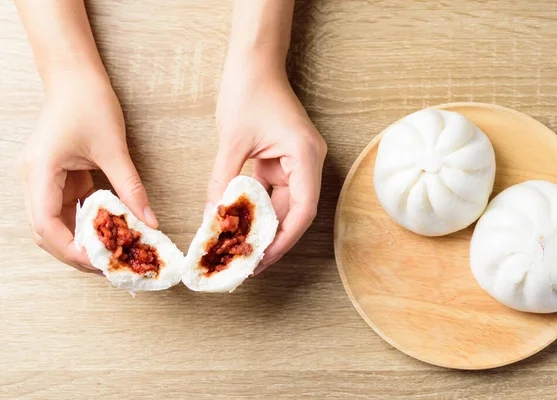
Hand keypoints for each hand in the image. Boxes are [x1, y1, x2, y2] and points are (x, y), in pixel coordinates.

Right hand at [18, 71, 157, 272]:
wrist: (75, 76)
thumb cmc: (89, 102)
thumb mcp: (113, 148)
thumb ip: (131, 188)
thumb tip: (150, 222)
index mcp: (40, 172)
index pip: (46, 225)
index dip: (70, 249)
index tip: (100, 262)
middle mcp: (33, 179)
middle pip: (46, 231)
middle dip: (75, 252)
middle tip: (108, 266)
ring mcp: (42, 179)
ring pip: (55, 223)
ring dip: (80, 240)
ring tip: (110, 254)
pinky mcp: (55, 177)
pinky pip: (66, 208)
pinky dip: (84, 223)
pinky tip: (106, 233)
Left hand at [209, 49, 326, 273]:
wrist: (254, 62)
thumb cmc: (248, 90)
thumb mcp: (232, 140)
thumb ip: (224, 180)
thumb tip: (213, 217)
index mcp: (305, 156)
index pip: (304, 209)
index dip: (285, 239)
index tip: (264, 258)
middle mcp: (307, 162)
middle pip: (295, 211)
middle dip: (273, 238)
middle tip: (250, 262)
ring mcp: (296, 162)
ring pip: (284, 205)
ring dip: (265, 226)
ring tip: (243, 249)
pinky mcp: (282, 160)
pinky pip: (273, 192)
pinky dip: (258, 208)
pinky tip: (241, 225)